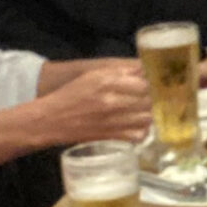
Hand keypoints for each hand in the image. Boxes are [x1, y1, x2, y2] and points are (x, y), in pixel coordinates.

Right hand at [38, 60, 152, 144]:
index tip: (152, 85)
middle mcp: (113, 100)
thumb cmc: (73, 94)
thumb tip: (144, 70)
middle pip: (149, 100)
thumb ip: (121, 72)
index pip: (144, 82)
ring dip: (149, 114)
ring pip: (147, 118)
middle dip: (152, 99)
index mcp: (108, 81)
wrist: (53, 120)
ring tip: (144, 111)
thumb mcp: (94, 75)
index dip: (151, 84)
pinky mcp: (113, 136)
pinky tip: (137, 125)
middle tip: (150, 98)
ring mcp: (113, 120)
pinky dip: (142, 131)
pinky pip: (139, 135)